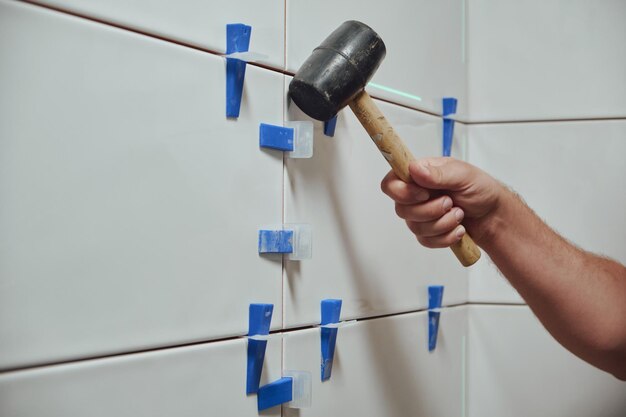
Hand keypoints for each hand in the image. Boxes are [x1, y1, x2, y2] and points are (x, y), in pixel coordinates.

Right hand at [381, 157, 504, 247]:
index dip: (402, 192)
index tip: (424, 194)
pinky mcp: (427, 232)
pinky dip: (445, 236)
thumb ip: (437, 174)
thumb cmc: (481, 190)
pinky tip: (457, 228)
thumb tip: (414, 168)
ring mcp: (420, 214)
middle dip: (429, 210)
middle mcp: (416, 194)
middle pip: (401, 209)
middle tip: (450, 202)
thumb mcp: (463, 175)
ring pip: (414, 227)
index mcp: (420, 174)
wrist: (493, 216)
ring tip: (459, 214)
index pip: (391, 183)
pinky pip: (425, 240)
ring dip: (441, 223)